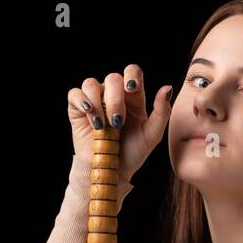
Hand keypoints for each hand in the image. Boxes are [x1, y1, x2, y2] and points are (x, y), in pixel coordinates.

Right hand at [67, 65, 171, 184]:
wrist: (112, 171)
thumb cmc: (133, 153)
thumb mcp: (152, 135)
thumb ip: (162, 112)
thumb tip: (167, 87)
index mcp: (132, 97)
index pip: (132, 71)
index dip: (131, 75)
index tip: (131, 89)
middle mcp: (113, 94)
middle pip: (112, 78)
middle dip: (115, 100)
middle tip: (117, 122)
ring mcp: (94, 100)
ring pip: (91, 83)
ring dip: (98, 104)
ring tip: (102, 126)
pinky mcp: (77, 108)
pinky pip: (75, 93)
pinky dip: (82, 102)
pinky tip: (90, 116)